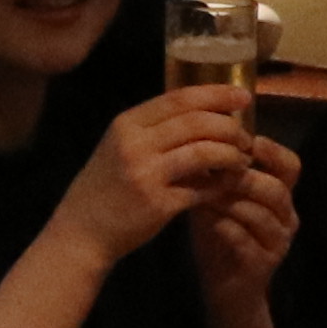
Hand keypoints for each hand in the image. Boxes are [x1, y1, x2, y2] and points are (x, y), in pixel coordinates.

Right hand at [49, 87, 258, 270]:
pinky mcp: (159, 204)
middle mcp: (135, 144)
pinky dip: (222, 185)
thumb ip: (152, 129)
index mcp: (126, 124)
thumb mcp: (118, 147)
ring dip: (231, 154)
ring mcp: (146, 174)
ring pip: (204, 152)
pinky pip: (202, 188)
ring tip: (241, 160)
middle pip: (196, 122)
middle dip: (229, 127)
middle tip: (246, 136)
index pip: (179, 98)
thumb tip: (200, 114)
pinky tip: (230, 185)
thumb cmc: (104, 189)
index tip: (242, 96)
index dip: (215, 94)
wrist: (81, 233)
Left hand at [188, 127, 301, 303]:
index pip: (290, 166)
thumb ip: (213, 177)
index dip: (272, 151)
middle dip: (245, 178)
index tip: (245, 141)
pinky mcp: (263, 266)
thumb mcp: (216, 202)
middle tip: (216, 172)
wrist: (225, 291)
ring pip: (262, 215)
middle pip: (277, 189)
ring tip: (205, 196)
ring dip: (232, 202)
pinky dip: (229, 229)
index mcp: (278, 198)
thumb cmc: (220, 240)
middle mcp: (285, 218)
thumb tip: (198, 139)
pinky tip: (211, 223)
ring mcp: (278, 243)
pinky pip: (248, 242)